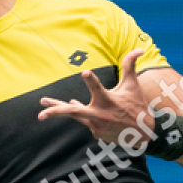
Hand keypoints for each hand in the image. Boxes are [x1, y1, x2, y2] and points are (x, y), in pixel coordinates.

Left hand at [37, 48, 157, 145]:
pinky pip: (84, 119)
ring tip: (41, 113)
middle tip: (42, 103)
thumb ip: (130, 66)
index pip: (98, 88)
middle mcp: (99, 114)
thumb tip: (141, 48)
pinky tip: (74, 104)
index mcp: (108, 100)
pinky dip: (81, 112)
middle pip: (74, 112)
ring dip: (57, 111)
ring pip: (74, 115)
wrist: (141, 134)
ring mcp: (95, 125)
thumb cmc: (136, 105)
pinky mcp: (95, 132)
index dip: (91, 80)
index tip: (85, 72)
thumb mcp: (133, 85)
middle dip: (56, 109)